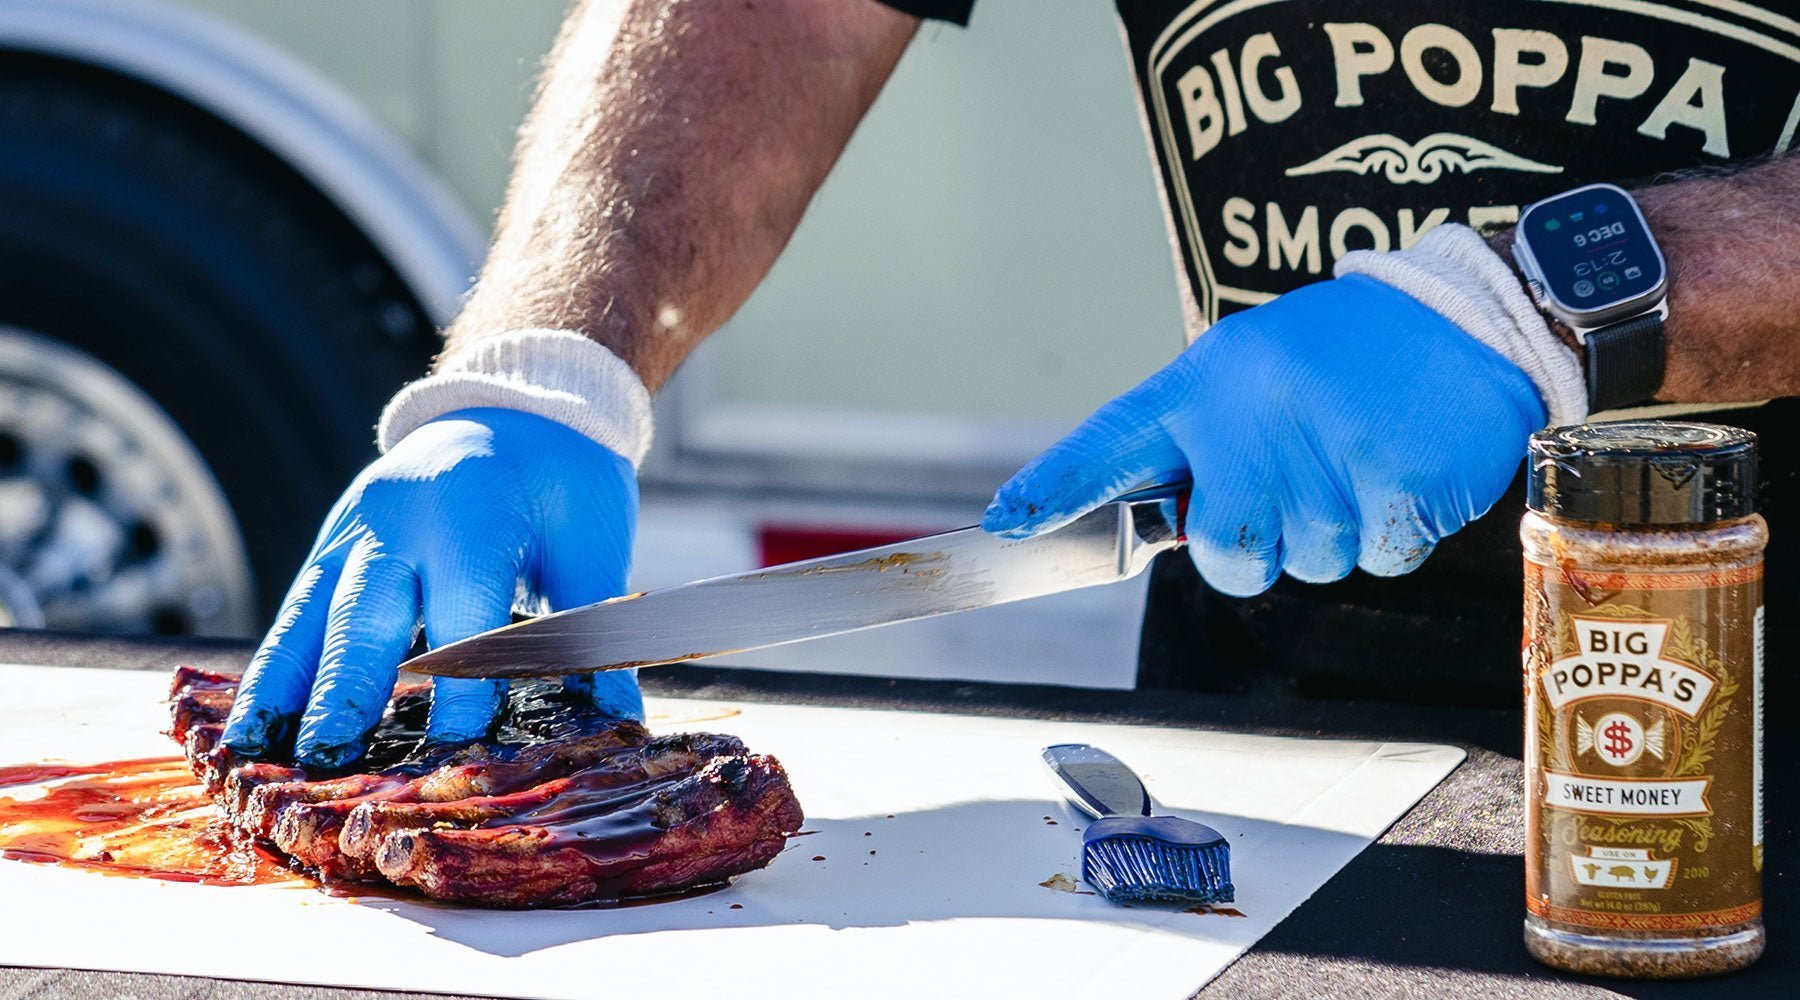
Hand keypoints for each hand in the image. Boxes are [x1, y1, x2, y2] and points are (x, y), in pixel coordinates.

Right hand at [221, 407, 641, 767]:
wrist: (522, 406)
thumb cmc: (565, 483)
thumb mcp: (593, 549)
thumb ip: (594, 634)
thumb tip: (619, 725)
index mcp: (474, 517)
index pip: (464, 621)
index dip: (465, 696)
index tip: (463, 762)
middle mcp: (400, 519)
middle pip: (366, 617)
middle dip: (348, 696)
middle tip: (332, 768)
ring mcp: (357, 527)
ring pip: (310, 614)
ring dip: (287, 688)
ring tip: (265, 756)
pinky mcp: (334, 540)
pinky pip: (295, 606)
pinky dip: (274, 665)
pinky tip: (252, 721)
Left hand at [984, 275, 1545, 596]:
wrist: (1473, 315)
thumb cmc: (1351, 354)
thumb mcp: (1255, 368)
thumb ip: (1202, 437)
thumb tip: (1159, 522)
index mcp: (1208, 380)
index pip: (1112, 442)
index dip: (1056, 489)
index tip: (1008, 521)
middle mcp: (1255, 413)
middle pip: (1222, 552)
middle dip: (1254, 550)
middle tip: (1293, 493)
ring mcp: (1328, 450)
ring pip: (1306, 563)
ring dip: (1334, 532)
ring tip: (1360, 455)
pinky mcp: (1399, 483)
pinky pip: (1377, 560)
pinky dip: (1393, 533)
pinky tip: (1402, 469)